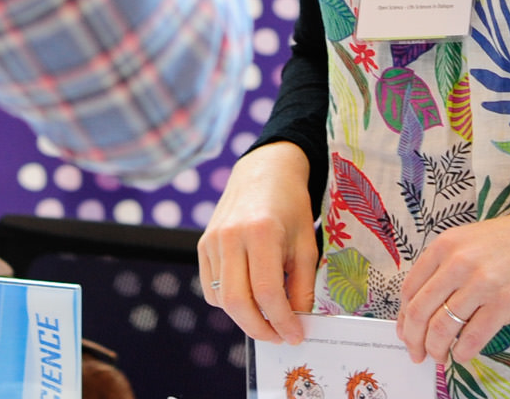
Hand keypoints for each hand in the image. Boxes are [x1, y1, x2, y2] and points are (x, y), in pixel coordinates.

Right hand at [198, 141, 316, 343]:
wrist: (264, 173)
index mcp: (261, 233)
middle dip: (260, 329)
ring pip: (222, 299)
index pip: (267, 293)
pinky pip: (211, 288)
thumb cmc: (290, 208)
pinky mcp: (202, 245)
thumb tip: (297, 323)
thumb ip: (302, 287)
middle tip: (279, 337)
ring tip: (268, 318)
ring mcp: (212, 241)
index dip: (282, 321)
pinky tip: (249, 297)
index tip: (296, 336)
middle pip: (238, 302)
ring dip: (245, 318)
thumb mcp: (307, 245)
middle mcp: (231, 236)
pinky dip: (229, 302)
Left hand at [399, 190, 509, 364]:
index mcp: (446, 245)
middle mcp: (459, 262)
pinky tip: (462, 354)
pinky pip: (473, 337)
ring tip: (441, 357)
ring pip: (443, 328)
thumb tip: (426, 306)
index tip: (407, 333)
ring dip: (437, 350)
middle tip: (418, 353)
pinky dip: (462, 352)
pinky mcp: (506, 303)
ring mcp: (482, 283)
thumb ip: (447, 267)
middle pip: (420, 311)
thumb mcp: (471, 241)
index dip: (404, 318)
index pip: (410, 289)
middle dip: (414, 340)